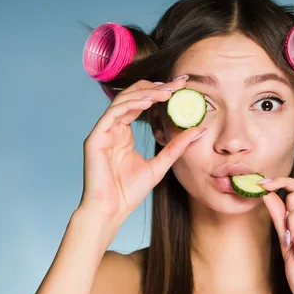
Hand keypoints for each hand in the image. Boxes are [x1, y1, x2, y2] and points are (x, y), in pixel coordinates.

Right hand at [78, 77, 204, 245]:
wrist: (111, 211)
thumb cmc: (129, 192)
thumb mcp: (160, 165)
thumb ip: (176, 147)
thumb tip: (198, 130)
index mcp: (124, 133)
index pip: (142, 104)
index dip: (160, 92)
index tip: (182, 86)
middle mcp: (113, 128)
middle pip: (133, 96)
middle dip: (156, 87)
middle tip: (179, 83)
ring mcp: (103, 131)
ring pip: (124, 100)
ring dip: (146, 93)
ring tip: (167, 91)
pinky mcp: (95, 138)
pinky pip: (113, 113)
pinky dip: (131, 105)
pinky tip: (148, 101)